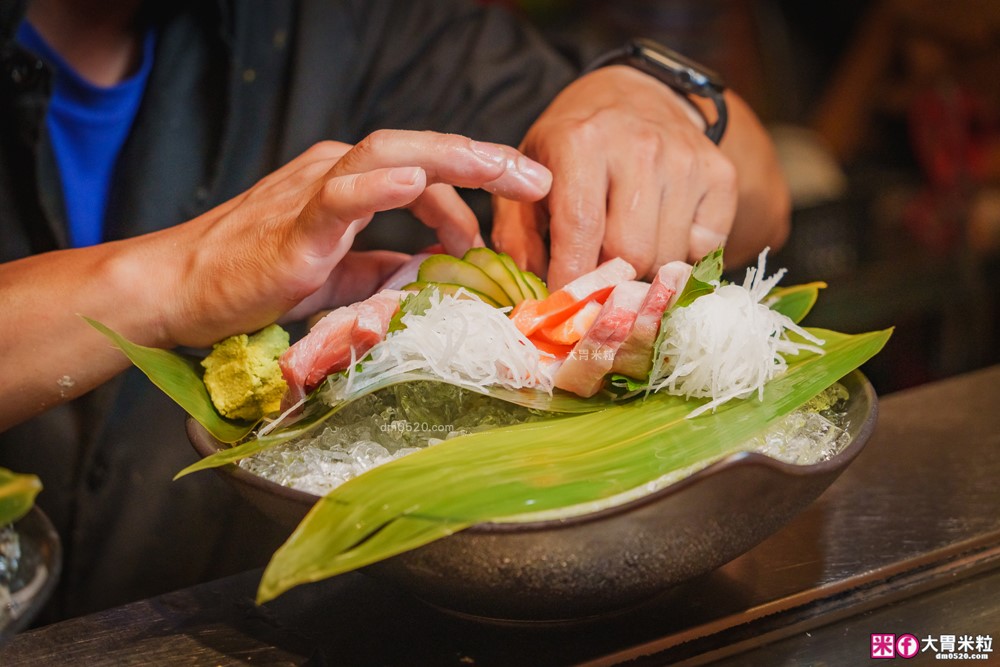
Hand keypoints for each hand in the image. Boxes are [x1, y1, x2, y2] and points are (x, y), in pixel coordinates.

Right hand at [151, 130, 551, 346]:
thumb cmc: (255, 280)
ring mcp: (312, 193)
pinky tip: (417, 182)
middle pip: (419, 149)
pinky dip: (378, 187)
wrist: (181, 290)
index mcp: (349, 183)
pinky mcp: (292, 226)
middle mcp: (334, 173)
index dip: (474, 188)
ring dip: (450, 160)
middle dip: (483, 160)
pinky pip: (338, 196)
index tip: (517, 208)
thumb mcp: (335, 273)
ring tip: (501, 170)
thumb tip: (424, 272)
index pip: (425, 173)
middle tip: (537, 178)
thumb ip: (378, 267)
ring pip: (387, 155)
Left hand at [492, 65, 737, 287]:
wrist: (633, 96)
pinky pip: (705, 247)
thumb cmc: (571, 149)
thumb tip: (533, 298)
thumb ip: (517, 237)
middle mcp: (639, 146)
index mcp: (581, 142)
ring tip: (625, 251)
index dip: (572, 280)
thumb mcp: (528, 180)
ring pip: (669, 256)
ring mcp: (686, 159)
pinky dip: (682, 255)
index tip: (565, 308)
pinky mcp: (721, 174)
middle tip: (597, 281)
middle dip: (611, 280)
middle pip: (631, 252)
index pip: (581, 230)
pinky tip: (661, 231)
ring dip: (645, 270)